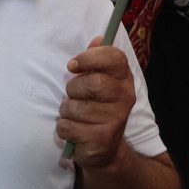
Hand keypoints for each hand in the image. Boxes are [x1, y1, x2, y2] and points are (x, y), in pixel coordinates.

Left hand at [56, 37, 135, 169]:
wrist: (105, 150)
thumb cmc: (96, 109)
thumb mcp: (99, 83)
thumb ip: (96, 61)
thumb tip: (98, 38)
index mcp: (123, 79)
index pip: (114, 57)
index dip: (90, 57)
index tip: (72, 66)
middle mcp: (125, 98)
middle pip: (92, 82)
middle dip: (73, 89)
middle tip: (75, 96)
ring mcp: (115, 121)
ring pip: (74, 107)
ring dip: (66, 111)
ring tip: (76, 116)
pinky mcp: (101, 140)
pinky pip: (67, 127)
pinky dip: (64, 128)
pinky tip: (75, 132)